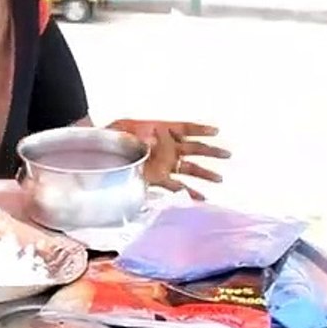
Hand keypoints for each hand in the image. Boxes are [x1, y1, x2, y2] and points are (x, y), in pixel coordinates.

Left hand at [107, 119, 229, 197]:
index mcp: (160, 130)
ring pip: (189, 168)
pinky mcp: (157, 178)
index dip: (200, 130)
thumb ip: (141, 133)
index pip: (185, 128)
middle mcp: (165, 147)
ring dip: (204, 173)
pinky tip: (201, 199)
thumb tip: (157, 137)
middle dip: (210, 151)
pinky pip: (176, 185)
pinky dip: (189, 192)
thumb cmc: (111, 135)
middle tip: (227, 154)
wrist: (99, 150)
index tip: (216, 131)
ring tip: (219, 178)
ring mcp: (163, 163)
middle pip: (193, 148)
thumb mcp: (123, 128)